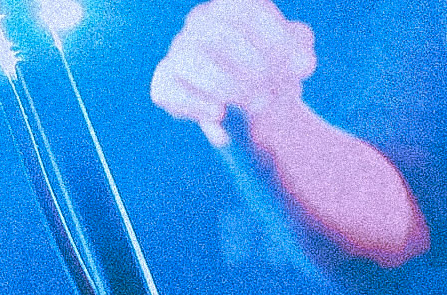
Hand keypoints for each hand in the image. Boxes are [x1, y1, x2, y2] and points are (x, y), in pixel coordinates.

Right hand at [150, 0, 315, 146]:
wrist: (246, 99)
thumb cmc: (272, 68)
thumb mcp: (295, 54)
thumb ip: (301, 52)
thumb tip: (299, 65)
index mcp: (232, 6)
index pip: (251, 14)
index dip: (277, 42)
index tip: (301, 71)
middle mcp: (200, 21)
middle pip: (222, 38)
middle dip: (253, 69)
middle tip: (273, 95)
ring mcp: (178, 51)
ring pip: (192, 62)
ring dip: (226, 87)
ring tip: (253, 106)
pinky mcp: (163, 82)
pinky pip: (172, 91)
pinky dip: (197, 105)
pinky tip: (220, 114)